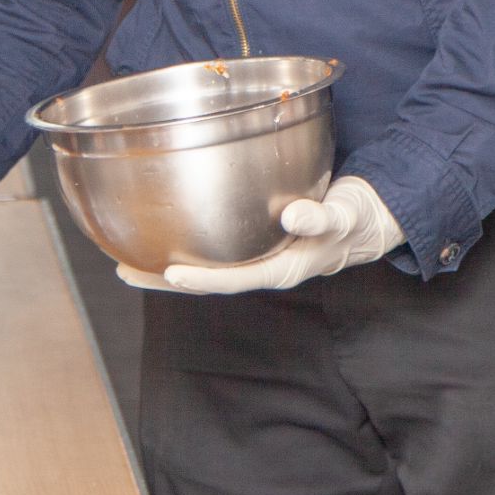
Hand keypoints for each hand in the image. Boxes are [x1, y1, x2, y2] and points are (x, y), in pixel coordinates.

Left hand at [118, 176, 404, 294]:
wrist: (371, 219)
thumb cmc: (357, 217)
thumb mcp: (345, 216)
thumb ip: (321, 217)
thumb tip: (292, 216)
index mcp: (284, 267)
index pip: (235, 278)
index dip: (203, 278)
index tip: (170, 273)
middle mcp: (266, 266)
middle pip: (209, 279)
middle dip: (166, 278)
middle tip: (124, 270)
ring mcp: (260, 257)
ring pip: (208, 267)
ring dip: (169, 267)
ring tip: (129, 260)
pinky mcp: (258, 243)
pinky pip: (218, 250)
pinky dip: (191, 247)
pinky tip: (167, 235)